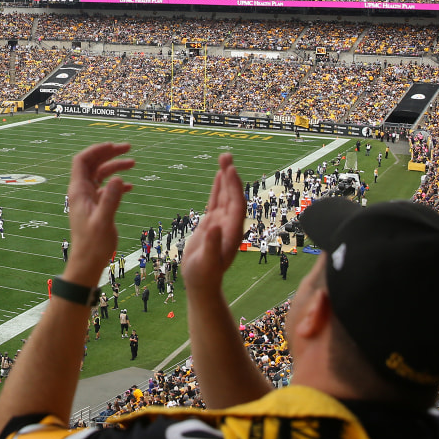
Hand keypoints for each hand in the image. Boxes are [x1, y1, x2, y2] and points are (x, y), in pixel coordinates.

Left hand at [66, 143, 134, 277]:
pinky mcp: (96, 207)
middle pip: (93, 164)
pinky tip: (130, 186)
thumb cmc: (93, 245)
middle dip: (109, 153)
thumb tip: (118, 178)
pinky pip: (105, 189)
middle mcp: (82, 192)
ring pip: (100, 175)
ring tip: (133, 162)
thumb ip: (110, 199)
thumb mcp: (103, 221)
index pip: (82, 161)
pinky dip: (117, 184)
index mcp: (79, 191)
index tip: (114, 146)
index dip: (96, 150)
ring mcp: (89, 199)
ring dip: (115, 167)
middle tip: (128, 148)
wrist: (88, 263)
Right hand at [181, 153, 244, 295]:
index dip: (234, 188)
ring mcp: (222, 222)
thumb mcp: (207, 263)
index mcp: (232, 232)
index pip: (236, 205)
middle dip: (230, 176)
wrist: (202, 283)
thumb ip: (213, 245)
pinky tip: (219, 175)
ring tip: (224, 158)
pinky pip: (217, 201)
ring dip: (225, 178)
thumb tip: (215, 226)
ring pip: (225, 196)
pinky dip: (218, 187)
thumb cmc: (204, 275)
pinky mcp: (213, 223)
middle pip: (233, 196)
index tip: (230, 171)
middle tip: (226, 156)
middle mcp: (230, 224)